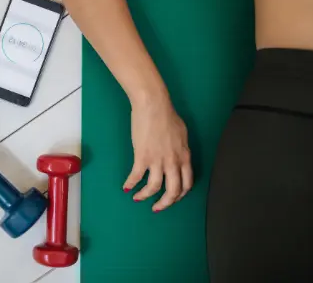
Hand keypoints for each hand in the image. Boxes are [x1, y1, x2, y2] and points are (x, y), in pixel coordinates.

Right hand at [123, 97, 192, 211]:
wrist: (153, 106)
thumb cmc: (167, 115)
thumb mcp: (181, 134)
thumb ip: (180, 149)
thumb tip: (176, 156)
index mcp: (184, 157)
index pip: (186, 184)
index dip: (179, 195)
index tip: (171, 198)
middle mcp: (173, 162)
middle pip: (173, 192)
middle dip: (165, 203)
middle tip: (157, 207)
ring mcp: (157, 160)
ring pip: (154, 187)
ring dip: (145, 196)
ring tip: (138, 198)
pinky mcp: (142, 157)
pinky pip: (136, 176)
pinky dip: (130, 184)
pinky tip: (126, 186)